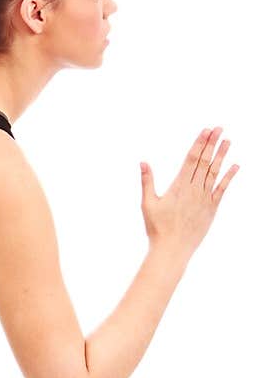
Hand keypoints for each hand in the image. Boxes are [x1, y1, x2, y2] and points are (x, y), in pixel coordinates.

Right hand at [140, 127, 238, 262]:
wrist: (172, 249)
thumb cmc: (157, 228)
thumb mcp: (147, 204)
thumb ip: (147, 181)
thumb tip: (143, 162)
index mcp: (179, 186)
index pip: (192, 159)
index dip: (200, 143)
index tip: (206, 131)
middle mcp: (194, 189)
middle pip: (205, 161)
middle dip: (212, 143)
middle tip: (219, 128)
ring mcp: (204, 198)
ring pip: (215, 172)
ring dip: (222, 155)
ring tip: (228, 140)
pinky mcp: (211, 208)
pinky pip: (222, 189)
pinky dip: (229, 177)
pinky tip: (235, 166)